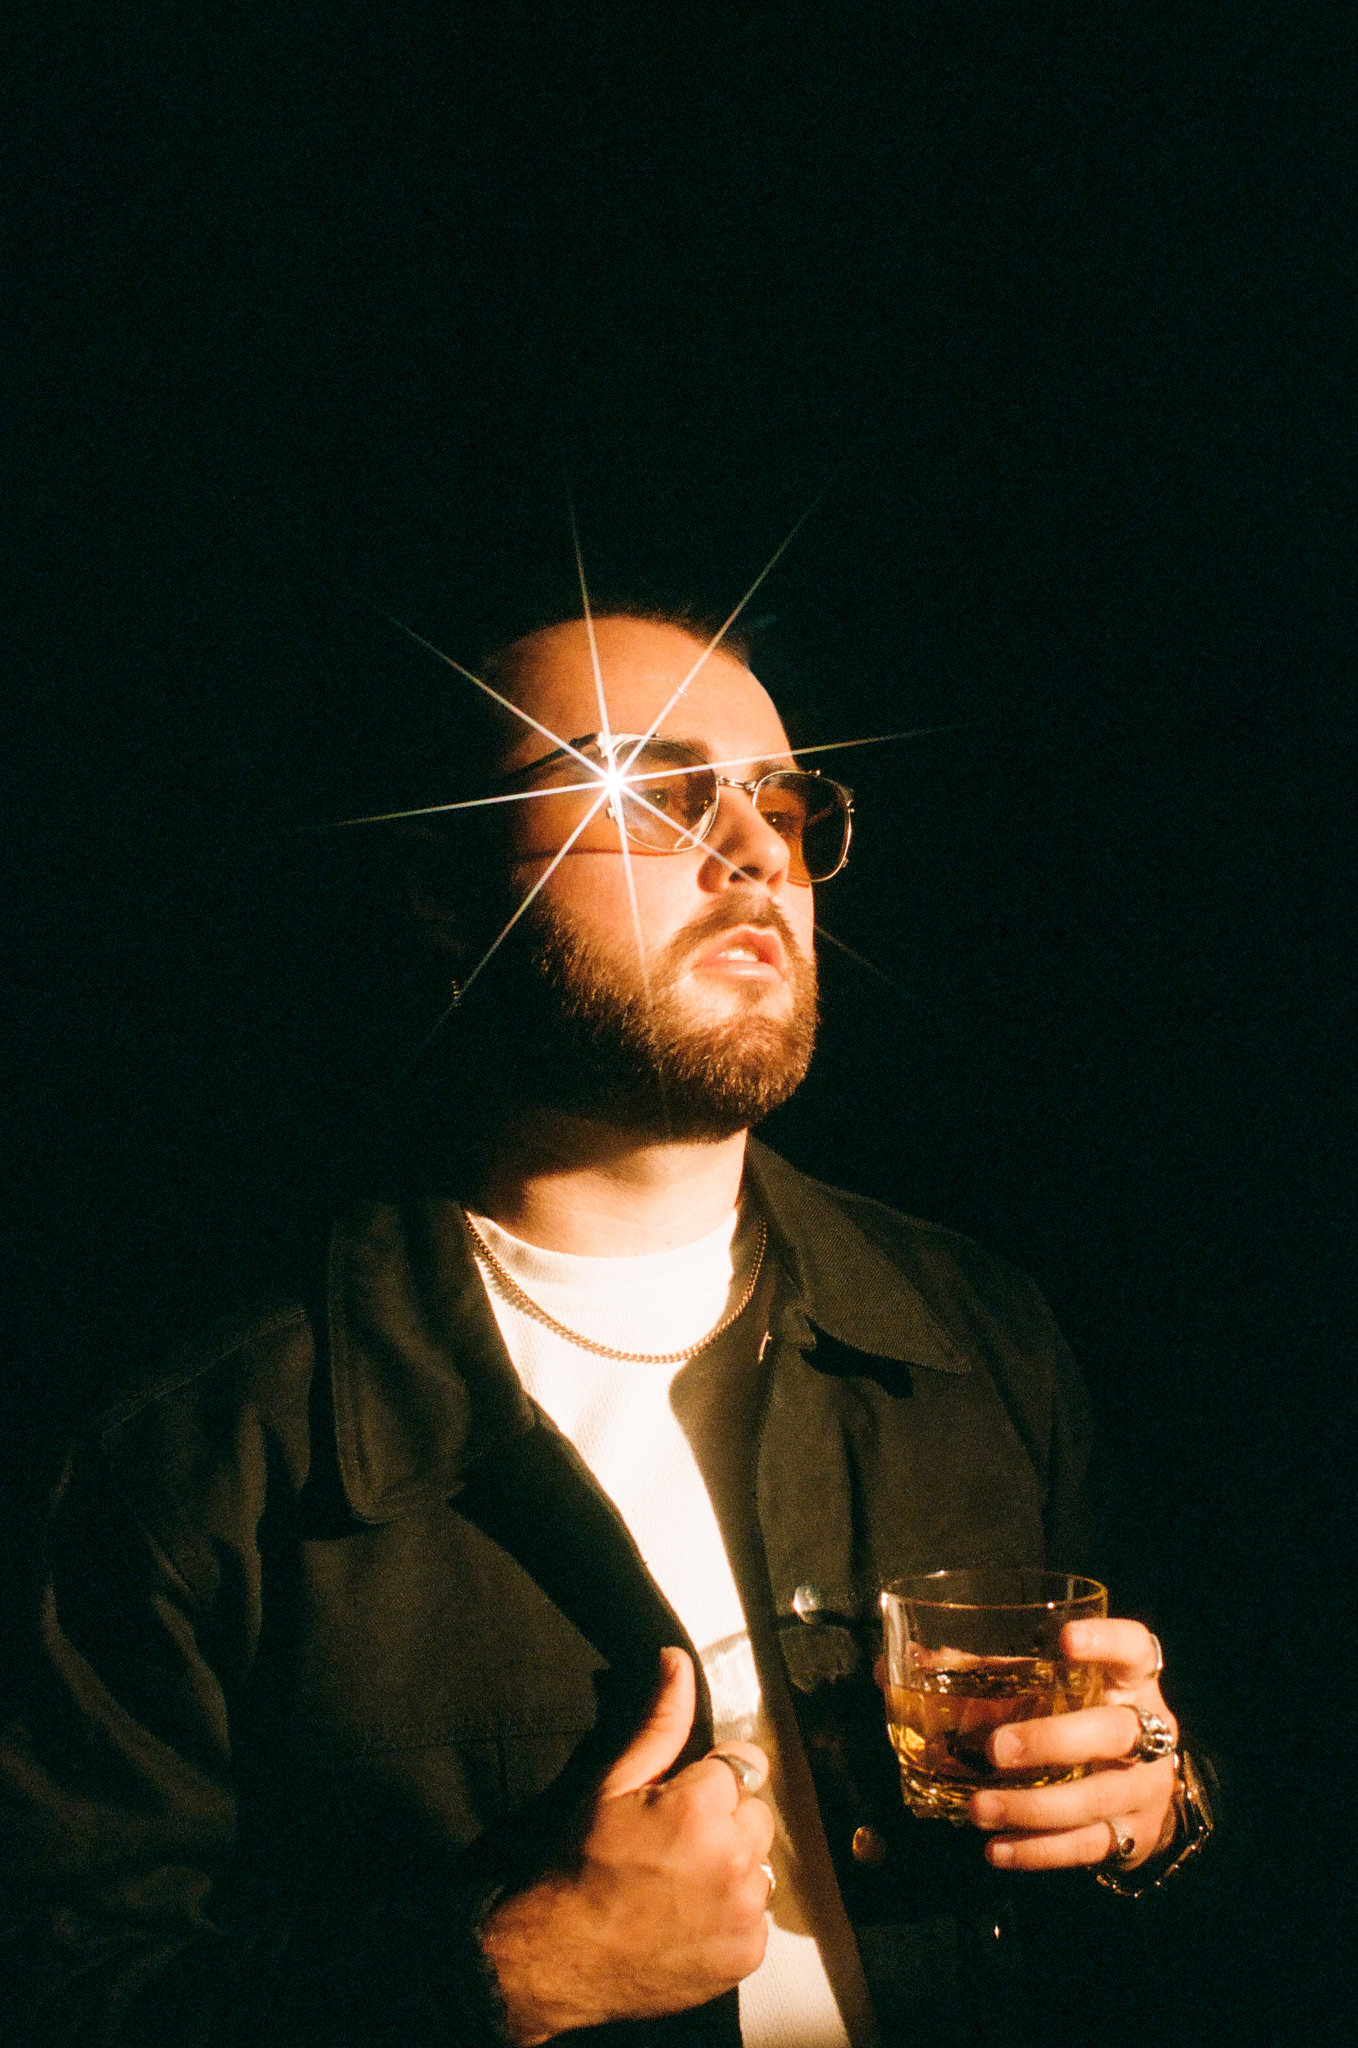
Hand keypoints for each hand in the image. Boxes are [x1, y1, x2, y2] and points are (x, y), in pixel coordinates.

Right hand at [480, 1647, 775, 2044]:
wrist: (563, 1955)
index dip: (708, 1783)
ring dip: (731, 1869)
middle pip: (756, 1815)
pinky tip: (690, 1921)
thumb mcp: (614, 1783)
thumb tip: (677, 1660)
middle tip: (675, 1847)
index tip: (678, 1805)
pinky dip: (731, 1917)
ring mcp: (745, 1910)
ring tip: (681, 1886)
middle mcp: (734, 1856)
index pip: (742, 1765)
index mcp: (703, 1807)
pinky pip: (756, 1916)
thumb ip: (660, 1721)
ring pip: (760, 1865)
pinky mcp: (747, 1951)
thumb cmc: (583, 1862)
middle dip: (724, 1823)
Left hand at [969, 1618, 1177, 1872]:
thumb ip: (1000, 1675)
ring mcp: (1148, 1789)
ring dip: (1032, 1807)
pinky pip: (1088, 1847)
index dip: (1104, 1641)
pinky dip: (1039, 1851)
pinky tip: (997, 1849)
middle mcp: (1152, 1731)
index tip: (1064, 1640)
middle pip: (1114, 1732)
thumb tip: (914, 1662)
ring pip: (1097, 1799)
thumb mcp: (1061, 1689)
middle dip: (1052, 1741)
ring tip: (978, 1809)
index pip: (1133, 1649)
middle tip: (996, 1750)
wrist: (1143, 1789)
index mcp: (1132, 1681)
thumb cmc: (1086, 1718)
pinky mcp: (1137, 1836)